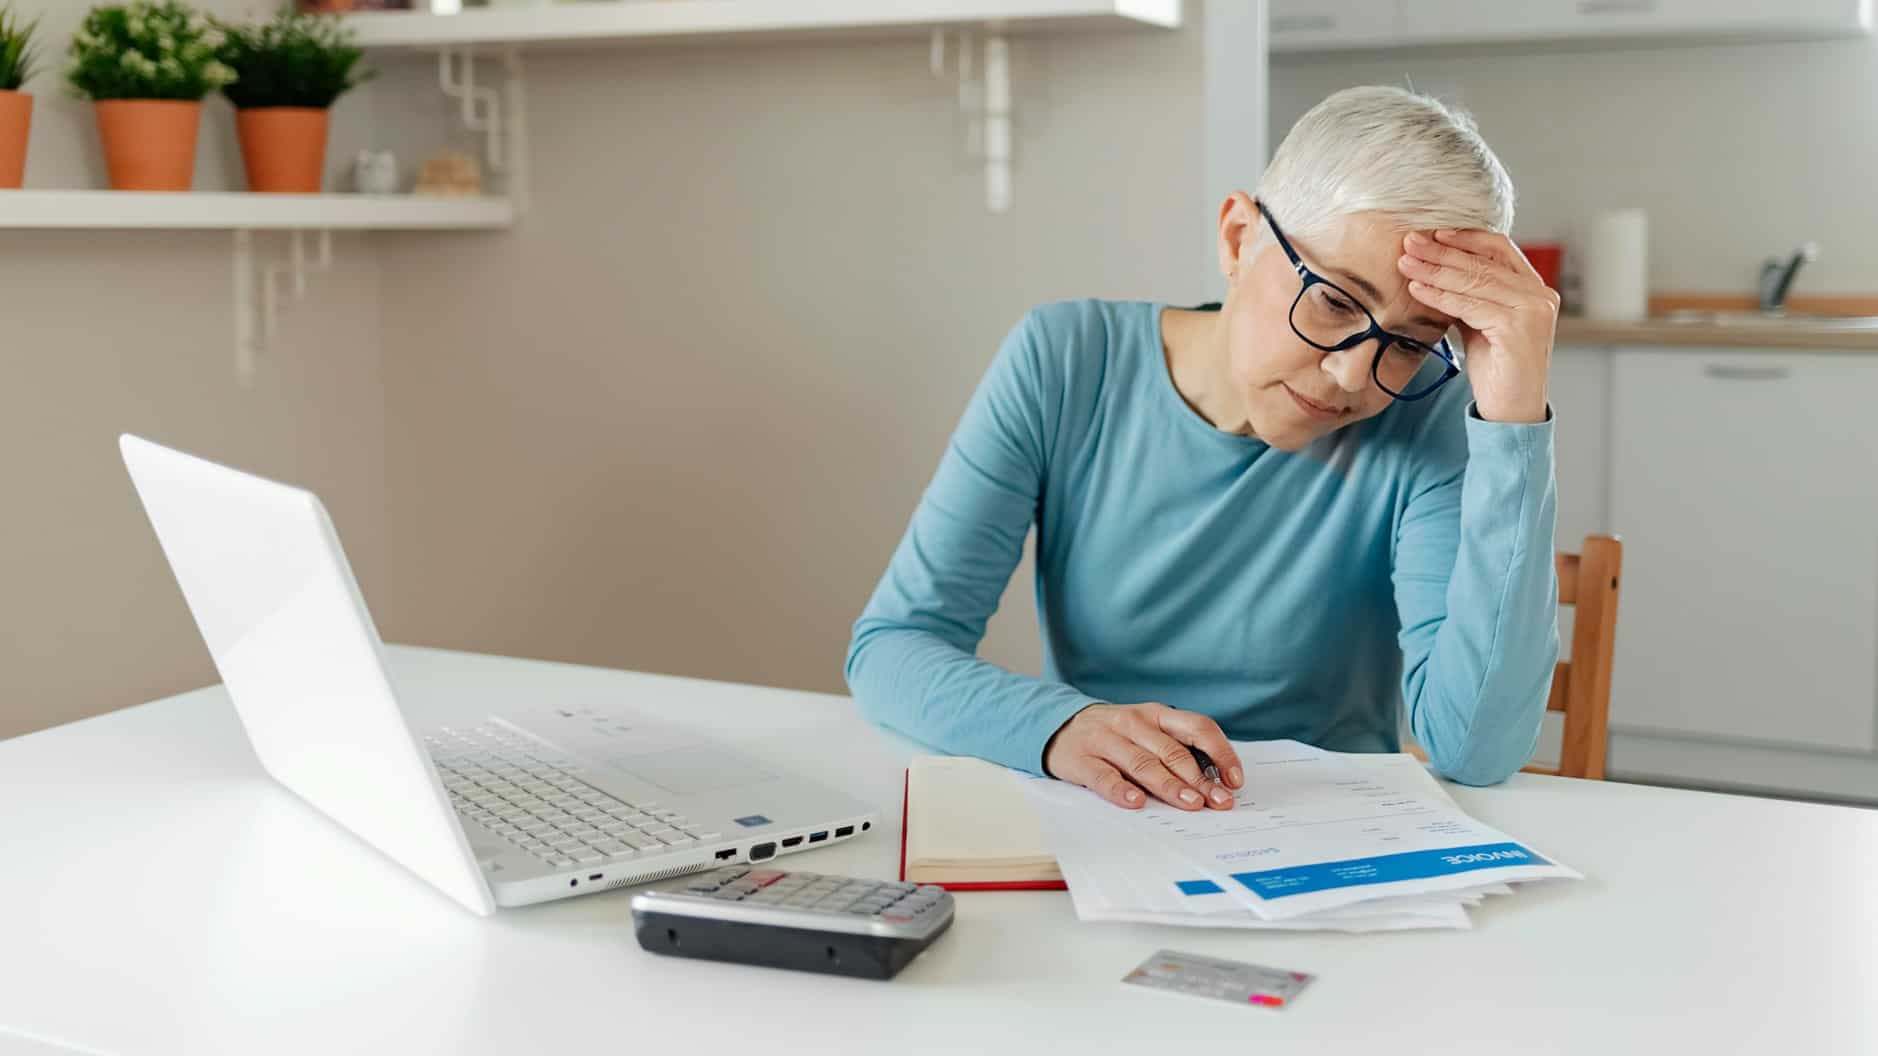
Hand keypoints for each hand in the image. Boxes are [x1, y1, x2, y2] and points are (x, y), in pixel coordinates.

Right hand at [1042, 703, 1243, 810]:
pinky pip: (1104, 776)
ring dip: (1169, 785)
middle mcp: (1133, 723)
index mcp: (1155, 715)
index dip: (1220, 753)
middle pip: (1173, 751)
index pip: (1197, 728)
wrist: (1057, 726)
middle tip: (1219, 802)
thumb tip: (1214, 783)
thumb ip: (1174, 749)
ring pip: (1143, 763)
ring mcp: (1106, 740)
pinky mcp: (1082, 759)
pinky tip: (1136, 802)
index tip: (1234, 780)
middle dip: (1200, 779)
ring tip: (1190, 804)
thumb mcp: (1145, 730)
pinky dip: (1120, 790)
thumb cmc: (1113, 734)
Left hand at [1397, 229, 1558, 424]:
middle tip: (1409, 241)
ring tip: (1405, 263)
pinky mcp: (1519, 329)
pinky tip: (1417, 290)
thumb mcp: (1480, 322)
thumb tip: (1434, 268)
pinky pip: (1470, 306)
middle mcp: (1540, 295)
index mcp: (1534, 288)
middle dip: (1442, 251)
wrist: (1512, 411)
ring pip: (1475, 281)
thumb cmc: (1496, 368)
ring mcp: (1533, 311)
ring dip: (1435, 270)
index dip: (1464, 238)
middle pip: (1483, 262)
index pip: (1499, 248)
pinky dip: (1440, 296)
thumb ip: (1468, 296)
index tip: (1432, 233)